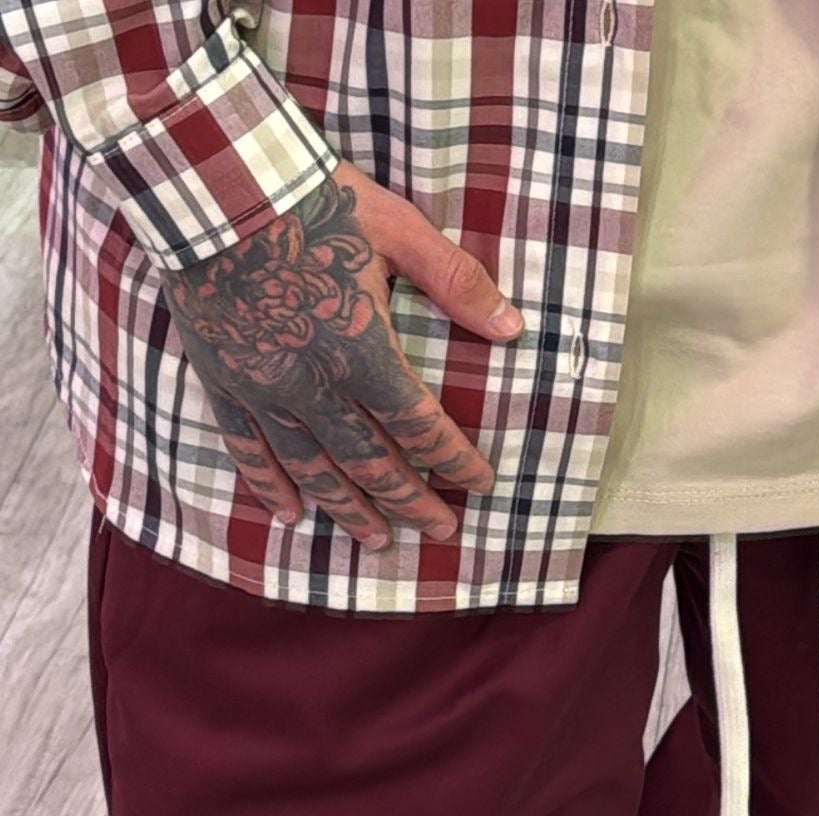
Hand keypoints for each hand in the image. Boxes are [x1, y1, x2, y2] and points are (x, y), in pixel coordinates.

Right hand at [162, 162, 523, 549]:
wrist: (214, 181)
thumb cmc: (312, 198)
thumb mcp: (397, 228)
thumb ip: (456, 281)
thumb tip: (512, 327)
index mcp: (362, 352)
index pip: (421, 427)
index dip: (454, 461)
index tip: (480, 483)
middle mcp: (314, 386)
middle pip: (371, 464)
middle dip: (411, 501)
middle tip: (440, 530)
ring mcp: (264, 390)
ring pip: (313, 470)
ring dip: (349, 510)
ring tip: (376, 539)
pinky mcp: (224, 382)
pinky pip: (248, 449)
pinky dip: (271, 485)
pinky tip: (290, 514)